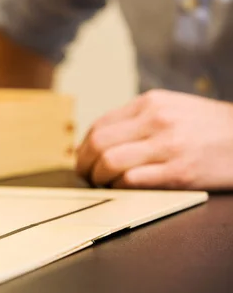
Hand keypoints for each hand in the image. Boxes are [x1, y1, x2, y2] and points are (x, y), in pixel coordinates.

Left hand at [76, 89, 232, 190]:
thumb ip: (139, 119)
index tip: (84, 161)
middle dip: (84, 164)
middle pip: (98, 143)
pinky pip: (132, 181)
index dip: (83, 148)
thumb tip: (102, 140)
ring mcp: (168, 146)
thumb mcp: (172, 109)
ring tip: (103, 184)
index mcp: (150, 103)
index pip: (99, 125)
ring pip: (110, 162)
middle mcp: (156, 120)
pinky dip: (120, 187)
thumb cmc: (209, 128)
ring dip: (99, 178)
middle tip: (87, 176)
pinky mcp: (180, 172)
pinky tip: (123, 189)